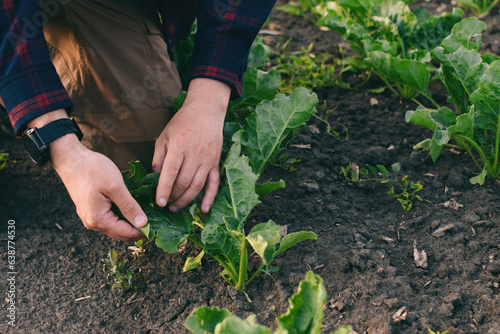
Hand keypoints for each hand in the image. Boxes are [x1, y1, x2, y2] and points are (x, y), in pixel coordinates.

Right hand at [30, 109, 147, 240]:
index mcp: (98, 220)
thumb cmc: (92, 170)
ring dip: (130, 223)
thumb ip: (129, 207)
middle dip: (138, 229)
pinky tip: (133, 209)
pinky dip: (122, 217)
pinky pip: (110, 219)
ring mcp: (90, 217)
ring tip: (148, 215)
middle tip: (156, 221)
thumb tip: (143, 223)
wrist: (71, 159)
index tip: (158, 226)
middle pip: (121, 233)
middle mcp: (93, 223)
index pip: (125, 233)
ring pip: (116, 226)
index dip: (143, 232)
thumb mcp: (115, 187)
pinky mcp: (91, 210)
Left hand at [152, 78, 230, 212]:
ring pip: (197, 186)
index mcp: (179, 147)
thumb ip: (159, 158)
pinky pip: (214, 184)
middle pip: (183, 182)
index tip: (159, 202)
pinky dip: (210, 198)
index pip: (170, 173)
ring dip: (186, 200)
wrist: (206, 111)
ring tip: (176, 207)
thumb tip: (155, 178)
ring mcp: (207, 160)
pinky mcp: (216, 163)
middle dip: (173, 197)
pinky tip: (203, 210)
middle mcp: (194, 155)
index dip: (164, 190)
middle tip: (165, 205)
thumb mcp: (164, 137)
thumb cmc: (182, 123)